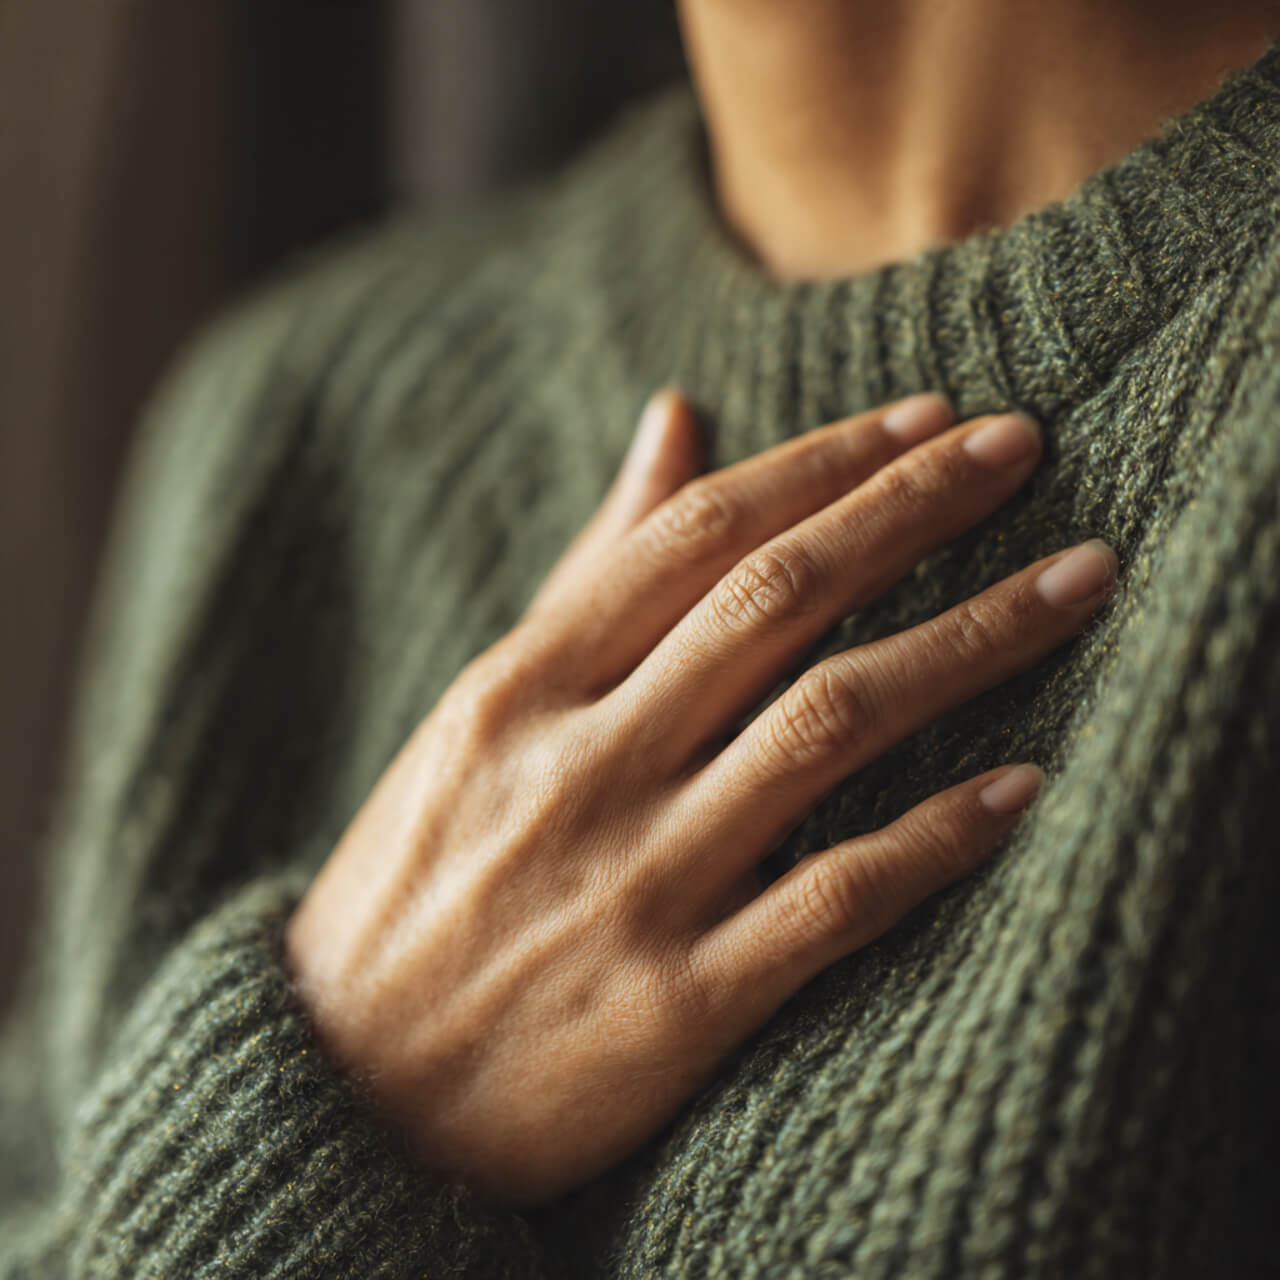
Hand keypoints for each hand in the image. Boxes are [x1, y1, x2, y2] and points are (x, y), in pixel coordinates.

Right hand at [284, 389, 1117, 1208]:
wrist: (346, 1093)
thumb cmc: (419, 881)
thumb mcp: (484, 715)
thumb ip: (592, 574)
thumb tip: (676, 420)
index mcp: (520, 687)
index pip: (697, 534)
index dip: (825, 462)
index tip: (928, 418)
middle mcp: (578, 766)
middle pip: (779, 600)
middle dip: (914, 509)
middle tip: (1022, 450)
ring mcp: (631, 883)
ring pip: (830, 724)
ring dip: (971, 639)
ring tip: (1077, 581)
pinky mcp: (677, 1003)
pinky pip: (835, 897)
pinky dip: (937, 835)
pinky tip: (1023, 785)